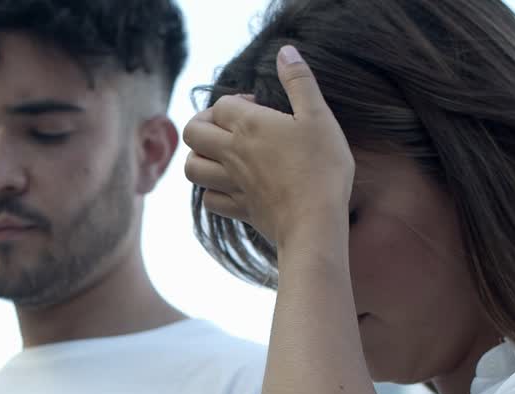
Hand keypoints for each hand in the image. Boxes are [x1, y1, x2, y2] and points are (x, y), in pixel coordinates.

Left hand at [183, 45, 353, 248]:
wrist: (315, 221)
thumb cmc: (322, 167)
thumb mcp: (319, 116)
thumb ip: (300, 81)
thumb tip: (285, 51)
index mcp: (249, 126)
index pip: (221, 105)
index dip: (236, 102)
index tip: (259, 107)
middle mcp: (232, 153)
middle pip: (192, 132)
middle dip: (203, 124)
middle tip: (227, 127)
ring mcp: (231, 183)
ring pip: (192, 167)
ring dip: (200, 157)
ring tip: (222, 155)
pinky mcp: (238, 209)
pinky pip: (208, 199)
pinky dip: (212, 191)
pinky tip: (230, 186)